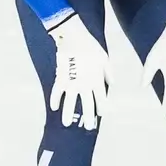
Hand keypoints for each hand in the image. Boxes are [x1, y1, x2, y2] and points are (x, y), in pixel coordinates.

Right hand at [47, 13, 109, 130]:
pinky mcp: (60, 78)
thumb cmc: (91, 47)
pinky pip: (56, 92)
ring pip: (70, 103)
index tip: (101, 115)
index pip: (101, 100)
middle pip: (87, 105)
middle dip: (88, 118)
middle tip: (88, 127)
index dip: (102, 109)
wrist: (74, 37)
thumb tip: (112, 83)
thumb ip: (108, 72)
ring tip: (67, 124)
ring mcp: (72, 83)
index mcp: (97, 81)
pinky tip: (54, 108)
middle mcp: (85, 85)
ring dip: (68, 114)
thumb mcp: (105, 58)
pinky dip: (54, 100)